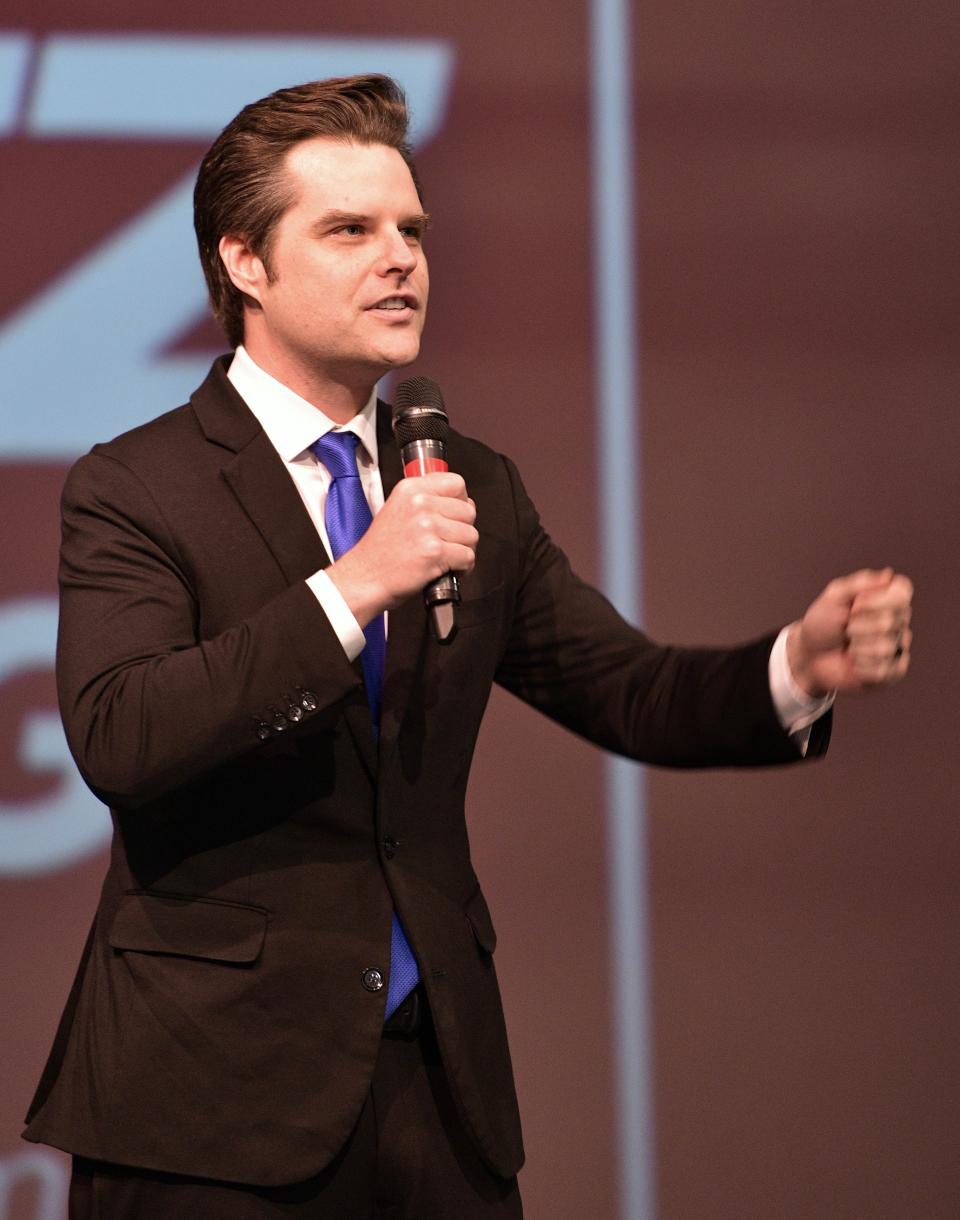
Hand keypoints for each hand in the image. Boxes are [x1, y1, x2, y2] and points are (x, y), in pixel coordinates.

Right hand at [327, 472, 477, 625]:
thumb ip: (426, 499)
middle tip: (446, 542)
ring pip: (471, 535)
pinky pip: (468, 557)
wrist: (365, 578)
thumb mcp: (396, 509)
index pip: (457, 483)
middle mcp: (420, 504)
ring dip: (463, 550)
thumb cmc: (380, 551)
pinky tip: (447, 568)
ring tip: (445, 556)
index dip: (461, 501)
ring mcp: (428, 527)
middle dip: (463, 530)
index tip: (453, 514)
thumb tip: (461, 501)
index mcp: (410, 489)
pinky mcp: (435, 552)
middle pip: (468, 511)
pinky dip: (463, 568)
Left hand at [786, 568, 912, 696]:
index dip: (875, 600)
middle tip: (846, 629)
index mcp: (888, 598)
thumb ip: (859, 583)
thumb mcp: (834, 596)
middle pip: (888, 621)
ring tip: (849, 646)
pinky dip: (861, 667)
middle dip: (856, 626)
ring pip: (885, 647)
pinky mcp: (893, 671)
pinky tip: (855, 663)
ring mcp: (898, 646)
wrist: (809, 655)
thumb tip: (889, 575)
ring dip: (856, 648)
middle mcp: (899, 620)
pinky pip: (885, 670)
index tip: (855, 605)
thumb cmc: (822, 623)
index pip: (903, 592)